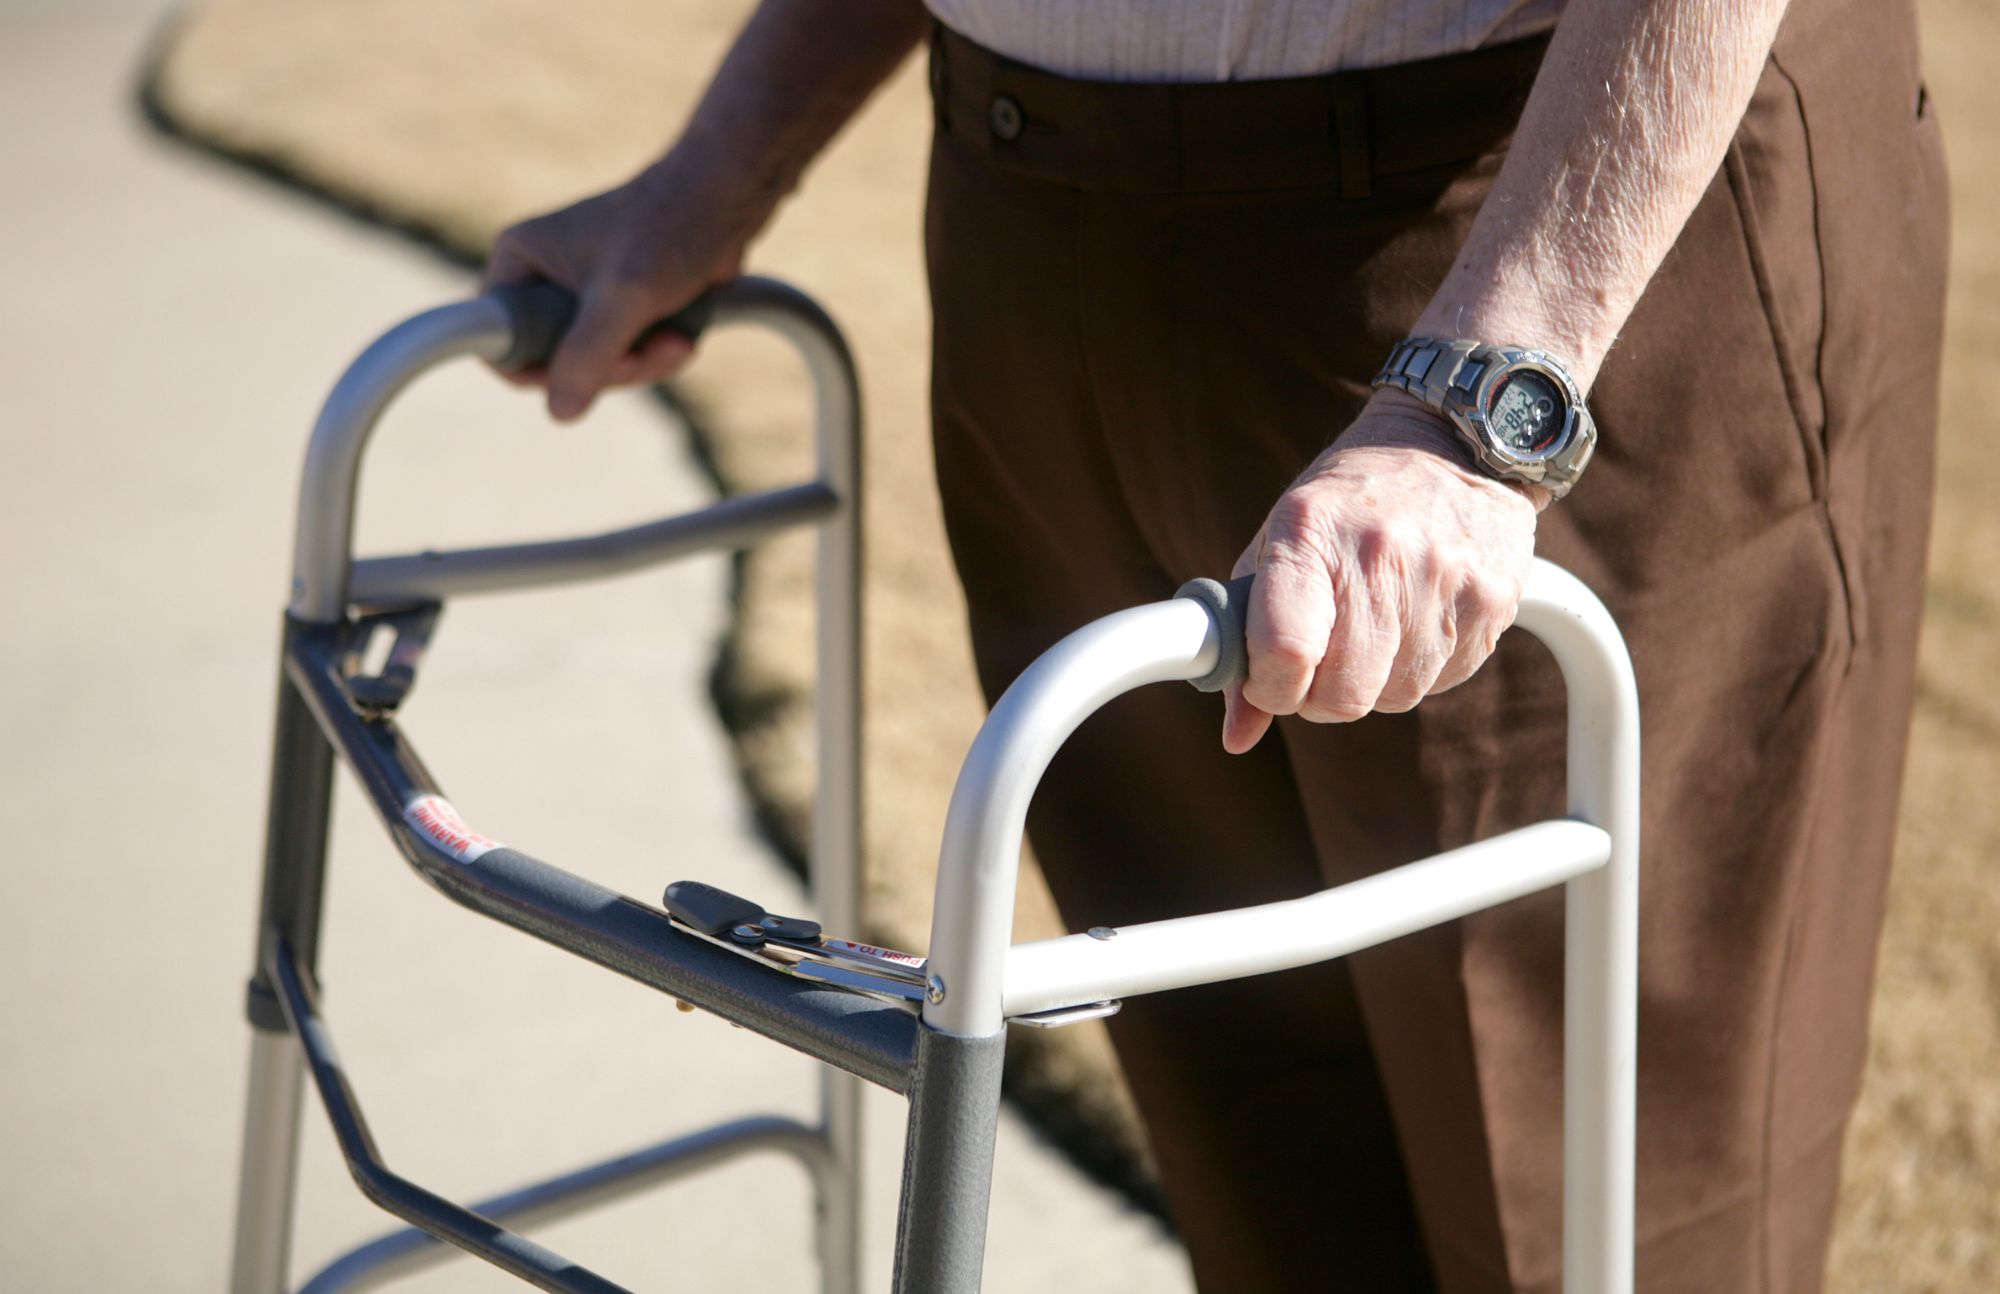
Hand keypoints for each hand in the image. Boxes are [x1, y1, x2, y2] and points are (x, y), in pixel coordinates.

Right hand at [481, 152, 760, 420]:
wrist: (727, 198)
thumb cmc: (672, 227)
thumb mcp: (625, 295)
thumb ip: (588, 353)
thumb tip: (559, 411)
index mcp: (519, 262)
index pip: (497, 343)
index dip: (536, 371)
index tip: (582, 374)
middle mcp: (541, 278)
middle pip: (554, 364)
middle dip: (610, 368)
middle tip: (647, 352)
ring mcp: (580, 295)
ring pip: (594, 366)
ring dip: (642, 364)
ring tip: (677, 340)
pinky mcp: (617, 307)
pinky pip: (624, 355)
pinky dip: (655, 355)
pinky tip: (682, 337)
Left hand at [1221, 391, 1543, 753]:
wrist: (1456, 443)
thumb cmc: (1349, 501)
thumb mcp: (1280, 543)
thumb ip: (1247, 639)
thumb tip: (1237, 736)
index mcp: (1310, 533)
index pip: (1285, 652)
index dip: (1270, 689)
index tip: (1268, 681)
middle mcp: (1381, 555)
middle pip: (1341, 694)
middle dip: (1318, 696)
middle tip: (1317, 662)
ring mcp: (1444, 580)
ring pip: (1393, 696)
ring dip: (1372, 681)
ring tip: (1373, 621)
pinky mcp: (1492, 602)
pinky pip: (1442, 681)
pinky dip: (1418, 666)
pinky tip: (1416, 616)